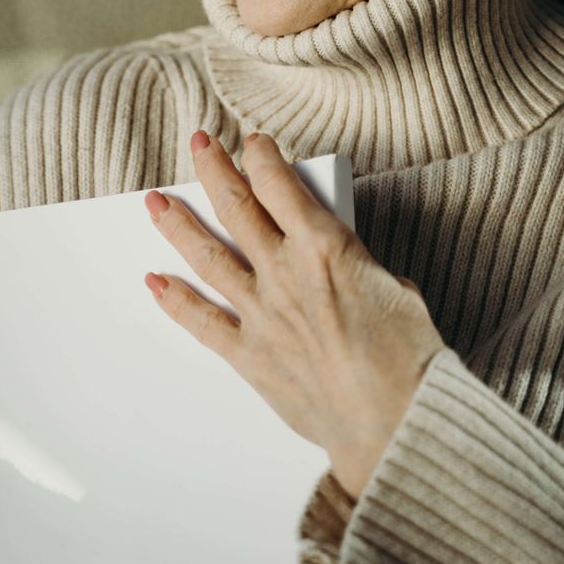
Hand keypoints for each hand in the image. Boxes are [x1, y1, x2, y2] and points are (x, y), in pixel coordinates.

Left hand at [143, 131, 445, 499]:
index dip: (262, 155)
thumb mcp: (397, 288)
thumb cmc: (409, 358)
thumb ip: (362, 268)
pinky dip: (176, 302)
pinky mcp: (251, 356)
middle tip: (197, 143)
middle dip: (213, 169)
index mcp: (326, 247)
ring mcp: (262, 314)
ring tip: (154, 202)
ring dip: (178, 226)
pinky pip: (204, 324)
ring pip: (208, 257)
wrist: (395, 421)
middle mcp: (285, 272)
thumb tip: (350, 269)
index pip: (280, 183)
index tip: (252, 142)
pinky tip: (155, 282)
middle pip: (236, 207)